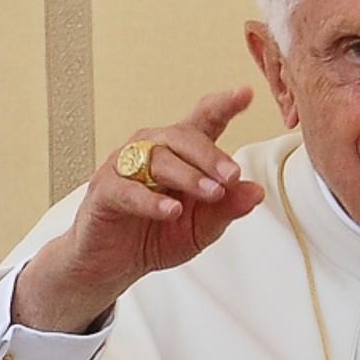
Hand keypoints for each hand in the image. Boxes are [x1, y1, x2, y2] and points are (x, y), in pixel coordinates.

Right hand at [12, 86, 264, 332]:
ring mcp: (124, 167)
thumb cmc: (156, 236)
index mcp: (180, 153)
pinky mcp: (103, 190)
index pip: (203, 120)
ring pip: (158, 158)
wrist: (112, 266)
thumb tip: (256, 192)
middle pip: (182, 136)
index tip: (245, 93)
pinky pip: (127, 189)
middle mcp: (151, 150)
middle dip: (210, 155)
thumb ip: (226, 209)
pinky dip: (151, 200)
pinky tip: (171, 210)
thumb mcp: (200, 228)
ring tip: (212, 193)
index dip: (223, 105)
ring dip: (188, 175)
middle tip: (233, 176)